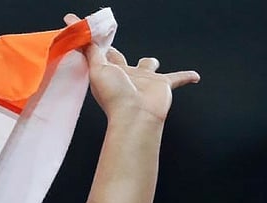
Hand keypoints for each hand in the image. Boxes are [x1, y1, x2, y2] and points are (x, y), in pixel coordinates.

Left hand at [64, 14, 198, 121]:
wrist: (136, 116)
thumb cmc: (115, 96)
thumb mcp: (97, 67)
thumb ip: (87, 46)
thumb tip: (71, 21)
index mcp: (112, 71)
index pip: (103, 53)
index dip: (98, 43)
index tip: (93, 33)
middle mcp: (128, 75)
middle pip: (125, 61)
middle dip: (121, 55)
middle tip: (115, 46)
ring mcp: (146, 80)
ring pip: (150, 68)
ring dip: (152, 65)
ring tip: (153, 64)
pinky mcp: (164, 85)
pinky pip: (178, 78)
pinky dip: (187, 77)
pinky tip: (195, 77)